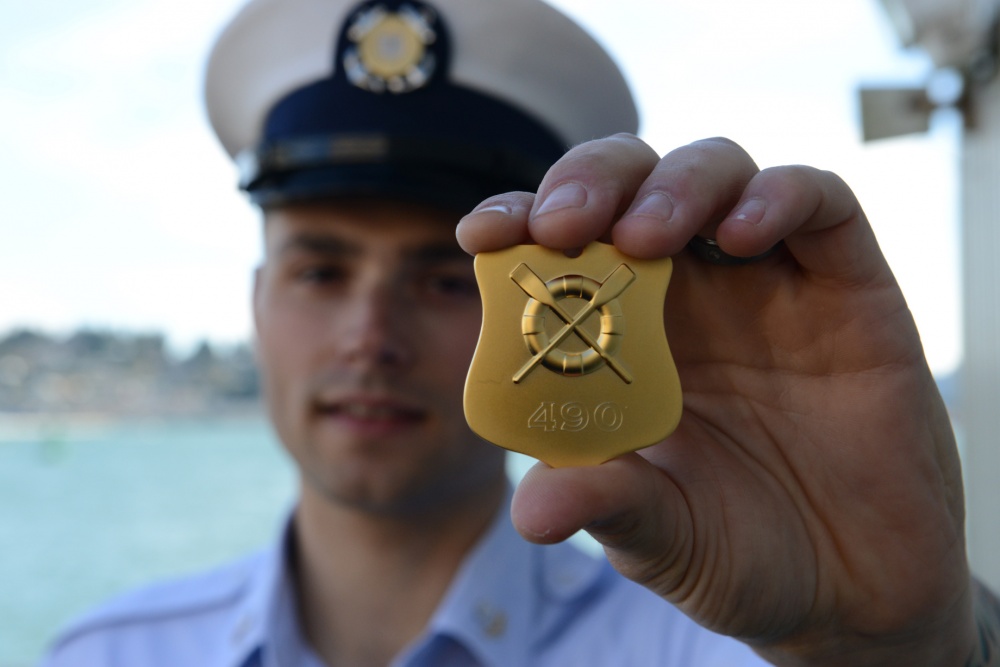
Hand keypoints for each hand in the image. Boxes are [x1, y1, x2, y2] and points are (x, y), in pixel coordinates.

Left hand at [457, 135, 975, 665]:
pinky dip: (778, 197)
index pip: (562, 246)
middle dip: (589, 183)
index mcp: (622, 336)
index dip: (519, 222)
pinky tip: (742, 236)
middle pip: (630, 183)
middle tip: (562, 224)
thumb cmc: (741, 552)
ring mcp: (767, 280)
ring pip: (716, 170)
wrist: (855, 589)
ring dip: (672, 185)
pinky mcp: (848, 284)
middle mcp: (688, 293)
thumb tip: (532, 512)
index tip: (480, 236)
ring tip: (644, 238)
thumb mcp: (658, 535)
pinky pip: (818, 201)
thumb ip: (604, 503)